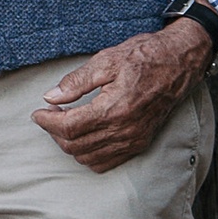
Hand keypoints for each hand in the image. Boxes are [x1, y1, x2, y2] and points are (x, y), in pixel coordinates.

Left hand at [32, 17, 213, 173]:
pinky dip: (89, 155)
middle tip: (50, 115)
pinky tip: (83, 137)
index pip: (69, 128)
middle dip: (55, 133)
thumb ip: (76, 82)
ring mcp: (134, 140)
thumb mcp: (106, 60)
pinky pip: (107, 162)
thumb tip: (51, 97)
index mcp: (114, 109)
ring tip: (65, 123)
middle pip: (75, 146)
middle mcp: (125, 131)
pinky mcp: (141, 143)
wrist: (180, 61)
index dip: (47, 122)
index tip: (37, 113)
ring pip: (88, 158)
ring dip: (70, 144)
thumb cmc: (145, 56)